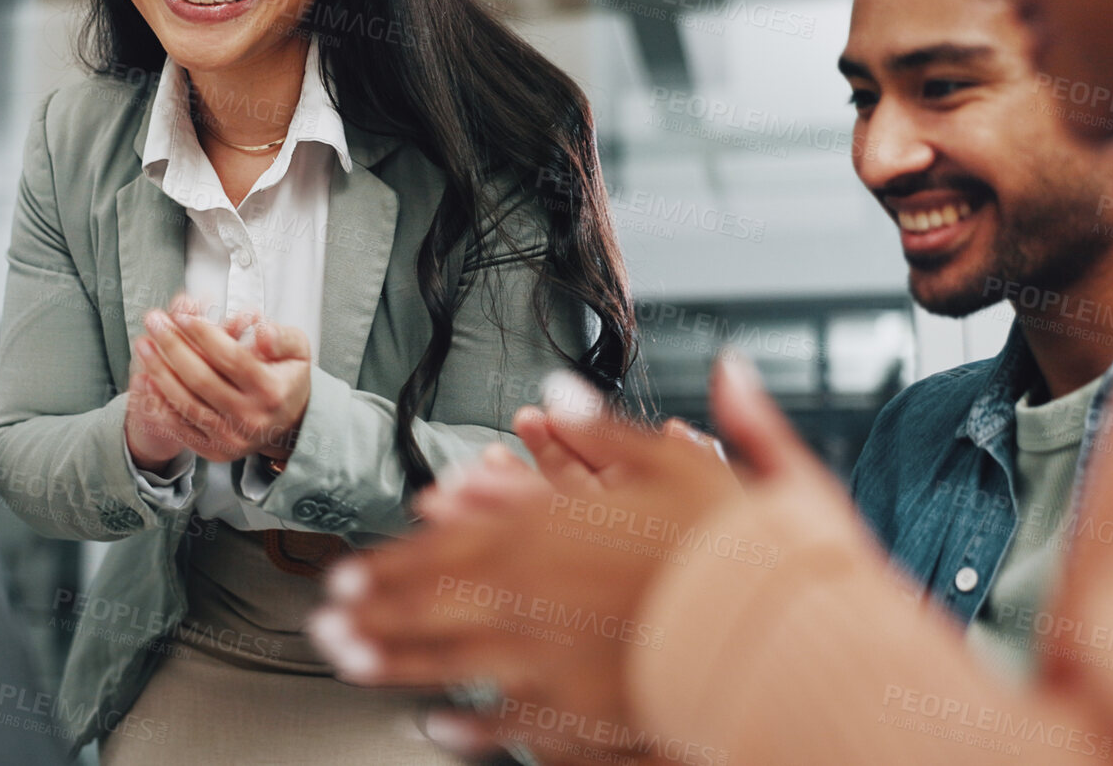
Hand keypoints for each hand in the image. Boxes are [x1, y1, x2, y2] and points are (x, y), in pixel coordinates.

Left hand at [133, 295, 311, 463]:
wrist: (289, 424)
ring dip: (159, 371)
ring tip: (144, 345)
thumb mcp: (297, 351)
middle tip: (154, 321)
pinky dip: (159, 403)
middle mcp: (252, 419)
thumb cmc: (287, 379)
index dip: (202, 334)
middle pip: (202, 379)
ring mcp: (232, 439)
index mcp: (272, 391)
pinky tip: (145, 378)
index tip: (181, 315)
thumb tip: (262, 333)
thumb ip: (282, 336)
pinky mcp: (215, 452)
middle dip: (172, 346)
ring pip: (185, 403)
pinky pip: (179, 427)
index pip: (230, 358)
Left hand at [309, 358, 758, 760]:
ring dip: (391, 660)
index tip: (353, 568)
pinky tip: (434, 729)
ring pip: (447, 661)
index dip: (394, 558)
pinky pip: (503, 724)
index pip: (446, 543)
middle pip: (428, 603)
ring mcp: (546, 660)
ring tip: (349, 662)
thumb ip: (607, 428)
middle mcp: (530, 595)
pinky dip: (463, 728)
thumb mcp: (677, 464)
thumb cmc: (736, 553)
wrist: (784, 639)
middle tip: (328, 617)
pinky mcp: (576, 715)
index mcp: (544, 533)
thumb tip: (562, 385)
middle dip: (372, 610)